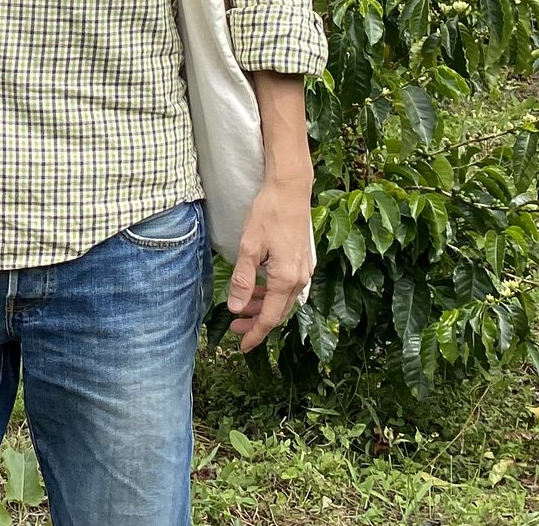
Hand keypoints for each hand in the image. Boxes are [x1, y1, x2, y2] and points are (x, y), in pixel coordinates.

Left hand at [228, 71, 315, 350]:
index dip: (255, 335)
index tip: (241, 348)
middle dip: (256, 323)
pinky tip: (257, 287)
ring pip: (282, 299)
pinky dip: (271, 293)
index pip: (270, 318)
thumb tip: (236, 309)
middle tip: (234, 329)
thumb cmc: (268, 215)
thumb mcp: (249, 247)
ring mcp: (304, 270)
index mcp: (286, 279)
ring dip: (262, 307)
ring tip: (241, 308)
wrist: (290, 190)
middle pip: (278, 312)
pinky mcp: (303, 261)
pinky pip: (287, 287)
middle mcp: (300, 279)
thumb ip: (243, 280)